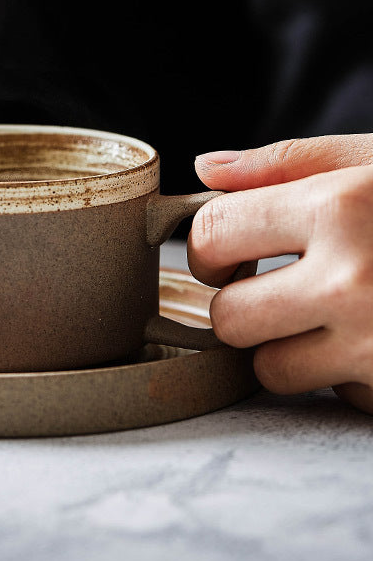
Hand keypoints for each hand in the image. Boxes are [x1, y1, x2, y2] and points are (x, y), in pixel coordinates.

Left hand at [187, 134, 372, 414]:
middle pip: (228, 318)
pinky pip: (335, 396)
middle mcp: (352, 281)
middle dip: (244, 305)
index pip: (212, 233)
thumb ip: (290, 163)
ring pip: (270, 370)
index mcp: (339, 209)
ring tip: (337, 315)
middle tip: (281, 287)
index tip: (223, 253)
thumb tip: (207, 168)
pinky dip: (348, 374)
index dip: (209, 246)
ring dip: (291, 348)